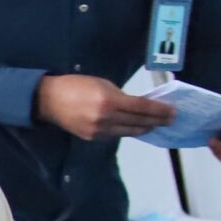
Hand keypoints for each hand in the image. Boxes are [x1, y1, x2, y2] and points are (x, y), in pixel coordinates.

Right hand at [34, 74, 175, 141]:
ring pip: (129, 131)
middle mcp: (106, 118)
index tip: (172, 111)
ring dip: (144, 128)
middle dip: (157, 121)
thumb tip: (138, 105)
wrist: (48, 100)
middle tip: (170, 119)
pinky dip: (127, 131)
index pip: (142, 108)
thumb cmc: (75, 85)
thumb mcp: (102, 84)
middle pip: (139, 122)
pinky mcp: (92, 137)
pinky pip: (115, 135)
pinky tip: (135, 127)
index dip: (159, 110)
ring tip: (155, 125)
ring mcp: (99, 130)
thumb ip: (121, 95)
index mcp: (109, 101)